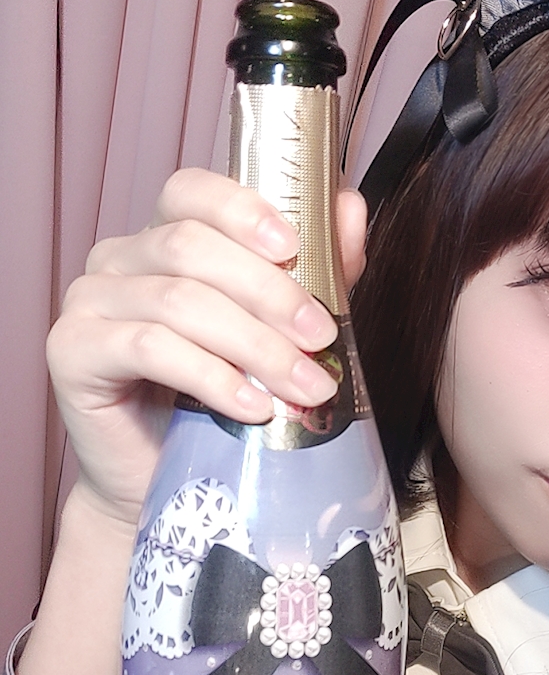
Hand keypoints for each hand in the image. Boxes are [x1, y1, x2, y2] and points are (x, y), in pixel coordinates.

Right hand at [48, 169, 367, 530]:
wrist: (159, 482)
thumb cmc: (215, 404)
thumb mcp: (279, 332)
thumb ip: (316, 271)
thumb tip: (351, 210)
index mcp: (161, 239)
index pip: (191, 192)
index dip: (242, 211)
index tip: (295, 248)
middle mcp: (117, 259)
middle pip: (192, 248)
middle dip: (269, 293)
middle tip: (321, 338)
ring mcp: (88, 302)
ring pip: (179, 301)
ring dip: (253, 345)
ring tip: (303, 387)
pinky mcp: (71, 351)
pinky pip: (150, 349)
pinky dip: (211, 377)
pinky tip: (252, 406)